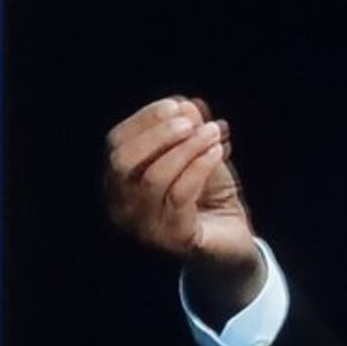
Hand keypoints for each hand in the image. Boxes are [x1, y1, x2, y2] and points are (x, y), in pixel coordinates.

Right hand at [102, 96, 265, 320]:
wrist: (231, 240)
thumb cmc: (206, 195)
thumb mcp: (196, 154)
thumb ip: (188, 130)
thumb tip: (186, 105)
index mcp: (118, 183)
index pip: (115, 145)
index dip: (143, 120)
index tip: (176, 104)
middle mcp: (121, 208)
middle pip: (122, 163)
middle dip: (156, 135)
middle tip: (190, 122)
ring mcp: (144, 228)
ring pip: (153, 178)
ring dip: (186, 148)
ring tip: (213, 133)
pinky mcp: (172, 240)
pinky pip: (180, 196)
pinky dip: (199, 167)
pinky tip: (218, 152)